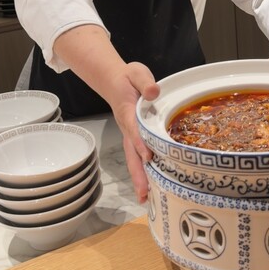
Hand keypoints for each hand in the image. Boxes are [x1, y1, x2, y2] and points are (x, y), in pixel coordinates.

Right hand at [53, 26, 159, 202]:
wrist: (114, 79)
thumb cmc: (128, 77)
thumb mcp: (137, 72)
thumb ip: (145, 82)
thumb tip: (154, 92)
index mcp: (129, 112)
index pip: (134, 129)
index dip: (140, 142)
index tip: (148, 156)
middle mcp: (127, 127)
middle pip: (131, 153)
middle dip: (138, 172)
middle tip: (144, 193)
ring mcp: (129, 134)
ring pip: (133, 158)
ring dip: (138, 177)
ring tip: (145, 198)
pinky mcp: (133, 136)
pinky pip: (136, 155)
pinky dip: (141, 170)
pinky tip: (149, 185)